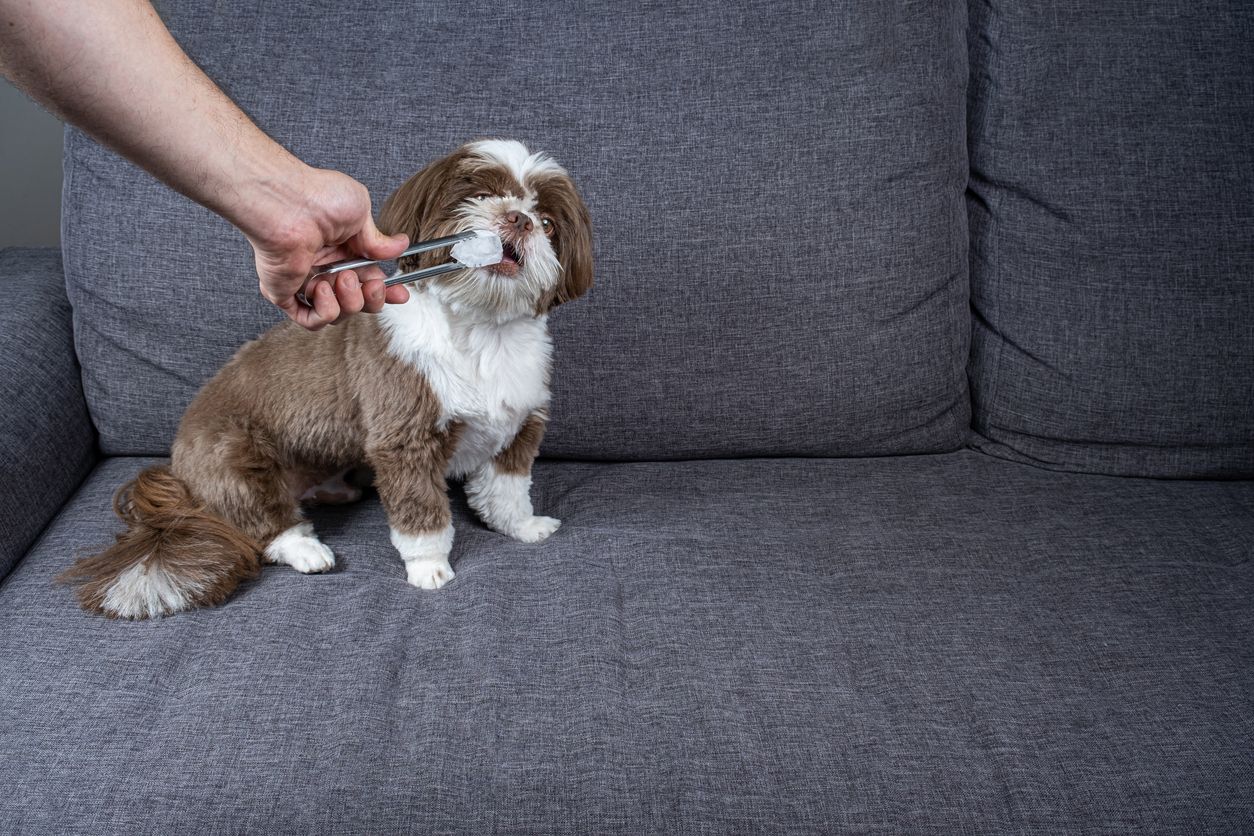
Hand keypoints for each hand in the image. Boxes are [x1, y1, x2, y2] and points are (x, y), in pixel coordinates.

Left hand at [246, 167, 410, 329]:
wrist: (288, 205)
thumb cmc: (317, 198)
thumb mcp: (360, 213)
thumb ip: (378, 239)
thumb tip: (399, 246)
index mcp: (342, 251)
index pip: (368, 280)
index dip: (386, 291)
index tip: (400, 294)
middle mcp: (325, 268)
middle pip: (358, 302)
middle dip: (372, 298)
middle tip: (371, 283)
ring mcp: (306, 282)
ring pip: (339, 314)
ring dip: (349, 301)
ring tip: (341, 276)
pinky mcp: (286, 294)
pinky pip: (312, 321)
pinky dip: (325, 310)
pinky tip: (322, 288)